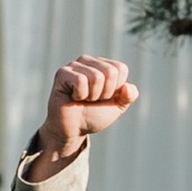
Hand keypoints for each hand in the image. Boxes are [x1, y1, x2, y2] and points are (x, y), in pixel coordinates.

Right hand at [29, 54, 138, 173]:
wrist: (73, 129)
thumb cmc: (93, 115)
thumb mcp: (117, 107)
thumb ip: (129, 96)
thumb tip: (128, 87)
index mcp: (103, 65)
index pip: (120, 69)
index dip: (116, 89)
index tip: (104, 97)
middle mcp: (89, 61)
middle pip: (110, 72)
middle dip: (104, 93)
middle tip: (92, 100)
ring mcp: (74, 65)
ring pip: (96, 77)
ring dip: (92, 96)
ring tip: (82, 99)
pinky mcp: (62, 73)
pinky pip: (81, 81)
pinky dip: (80, 95)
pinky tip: (73, 97)